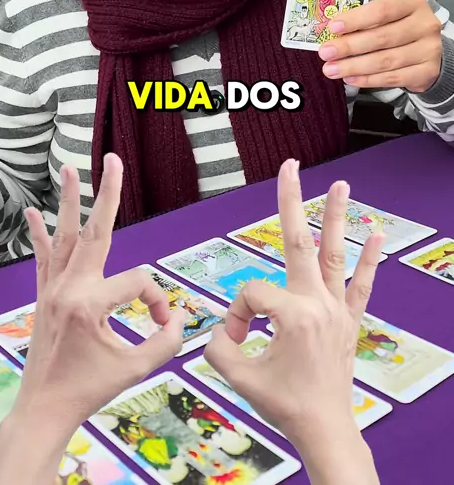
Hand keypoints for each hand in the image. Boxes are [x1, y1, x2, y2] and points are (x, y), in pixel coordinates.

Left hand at [11, 153, 182, 435]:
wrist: (43, 408)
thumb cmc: (88, 390)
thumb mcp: (135, 369)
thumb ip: (166, 342)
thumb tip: (181, 318)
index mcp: (91, 304)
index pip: (139, 282)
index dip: (158, 302)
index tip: (162, 323)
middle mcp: (69, 288)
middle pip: (96, 231)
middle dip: (108, 193)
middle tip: (113, 160)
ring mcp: (52, 288)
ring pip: (65, 235)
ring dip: (70, 201)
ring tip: (70, 168)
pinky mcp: (43, 294)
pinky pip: (42, 257)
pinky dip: (38, 233)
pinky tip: (31, 211)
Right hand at [204, 160, 383, 481]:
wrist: (323, 429)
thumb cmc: (284, 405)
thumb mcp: (238, 376)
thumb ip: (217, 346)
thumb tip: (221, 328)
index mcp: (292, 314)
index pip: (252, 294)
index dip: (238, 314)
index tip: (236, 338)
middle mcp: (318, 303)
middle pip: (298, 241)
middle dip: (292, 200)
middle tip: (291, 165)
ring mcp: (337, 309)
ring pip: (334, 254)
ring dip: (335, 217)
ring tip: (341, 185)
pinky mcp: (349, 320)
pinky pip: (361, 285)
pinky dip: (369, 259)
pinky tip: (377, 233)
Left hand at [319, 0, 441, 91]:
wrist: (427, 52)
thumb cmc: (399, 29)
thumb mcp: (387, 18)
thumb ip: (365, 22)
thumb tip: (332, 33)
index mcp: (413, 4)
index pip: (382, 10)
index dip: (356, 19)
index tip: (333, 28)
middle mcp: (425, 25)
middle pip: (382, 37)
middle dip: (349, 46)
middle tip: (325, 53)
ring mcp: (429, 50)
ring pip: (385, 60)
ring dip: (354, 66)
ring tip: (331, 69)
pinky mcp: (427, 72)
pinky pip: (392, 78)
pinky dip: (368, 80)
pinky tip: (350, 78)